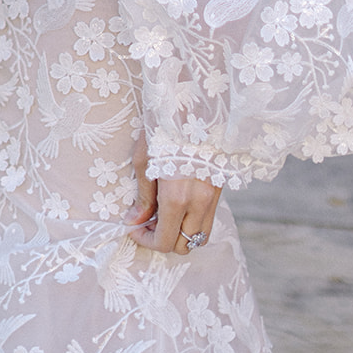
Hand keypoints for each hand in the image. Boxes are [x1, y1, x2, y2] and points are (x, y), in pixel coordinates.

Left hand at [124, 136, 220, 255]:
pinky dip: (192, 222)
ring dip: (180, 234)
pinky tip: (177, 205)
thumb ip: (143, 196)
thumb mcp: (144, 160)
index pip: (165, 241)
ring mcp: (213, 198)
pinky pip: (207, 221)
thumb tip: (135, 221)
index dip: (146, 241)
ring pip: (200, 237)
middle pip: (183, 246)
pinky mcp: (219, 190)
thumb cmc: (163, 129)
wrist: (193, 106)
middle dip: (163, 240)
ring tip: (162, 216)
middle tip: (147, 222)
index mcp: (177, 197)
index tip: (134, 228)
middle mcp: (199, 203)